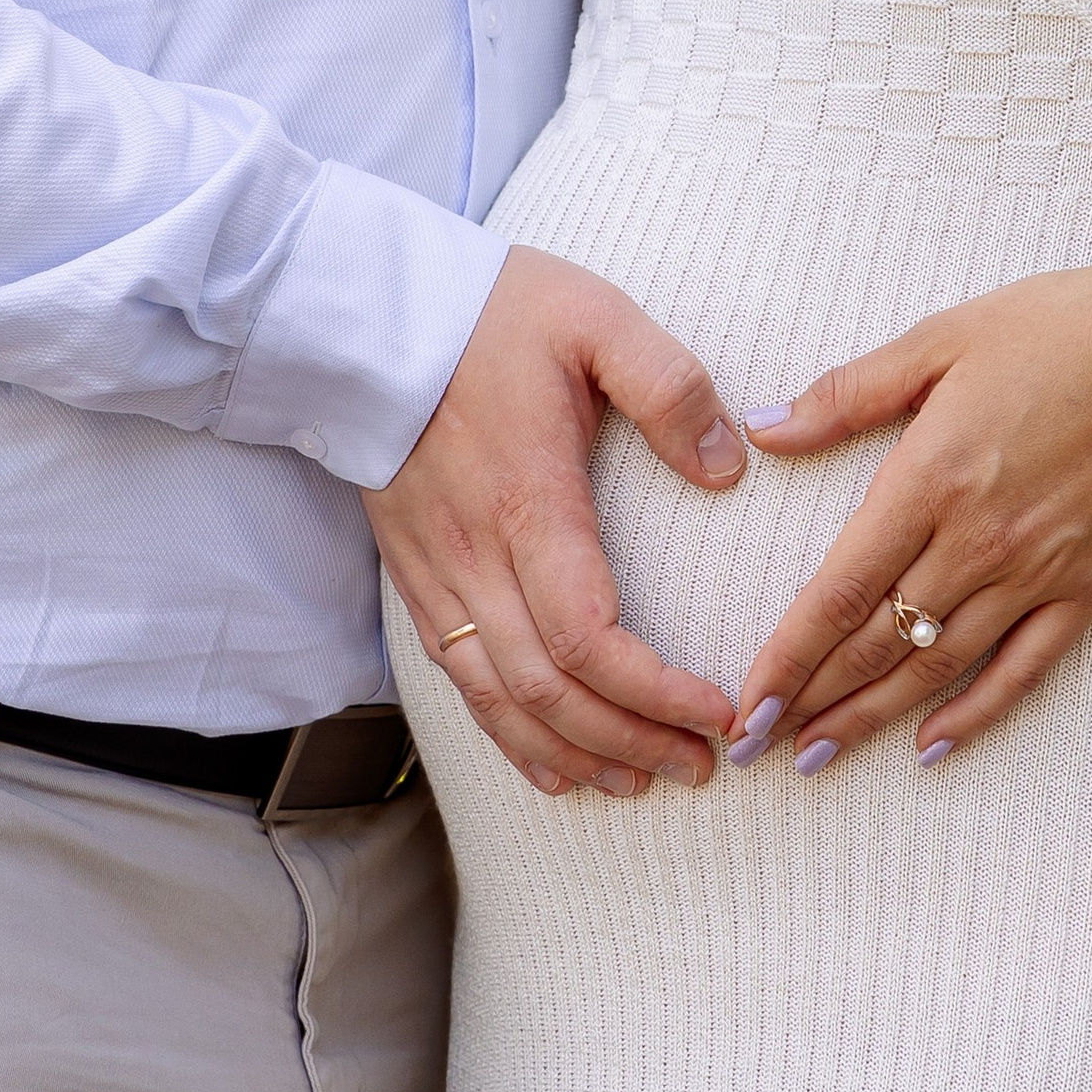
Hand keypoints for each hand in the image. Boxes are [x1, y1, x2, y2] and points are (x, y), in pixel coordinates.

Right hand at [366, 245, 745, 799]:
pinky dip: (507, 735)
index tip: (720, 711)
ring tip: (639, 781)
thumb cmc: (489, 310)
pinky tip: (551, 762)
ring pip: (498, 702)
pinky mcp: (414, 574)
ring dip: (571, 754)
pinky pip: (460, 680)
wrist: (363, 314)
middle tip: (703, 765)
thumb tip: (728, 466)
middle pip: (549, 691)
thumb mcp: (595, 317)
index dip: (655, 692)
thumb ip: (669, 386)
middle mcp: (475, 555)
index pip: (590, 637)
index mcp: (528, 501)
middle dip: (629, 741)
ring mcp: (437, 573)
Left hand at [731, 258, 1091, 771]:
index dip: (786, 657)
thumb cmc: (1059, 327)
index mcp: (931, 477)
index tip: (747, 704)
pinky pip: (1023, 669)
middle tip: (755, 748)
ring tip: (819, 757)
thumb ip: (847, 393)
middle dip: (811, 700)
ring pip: (937, 666)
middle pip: (877, 642)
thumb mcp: (940, 339)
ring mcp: (1040, 571)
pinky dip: (974, 713)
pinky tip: (931, 745)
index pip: (838, 591)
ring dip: (872, 717)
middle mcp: (980, 540)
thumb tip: (763, 427)